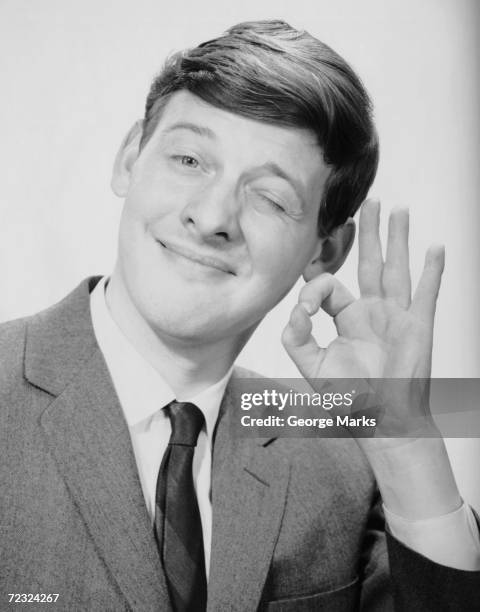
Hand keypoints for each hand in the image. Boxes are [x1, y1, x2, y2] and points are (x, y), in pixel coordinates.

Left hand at [282, 199, 444, 443]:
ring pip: (398, 268)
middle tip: (370, 203)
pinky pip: (427, 292)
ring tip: (400, 210)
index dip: (314, 289)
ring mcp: (398, 316)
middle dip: (369, 232)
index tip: (305, 309)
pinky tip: (435, 248)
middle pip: (371, 263)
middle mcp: (373, 312)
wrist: (382, 422)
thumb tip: (293, 311)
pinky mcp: (419, 326)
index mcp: (348, 318)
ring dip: (399, 239)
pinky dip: (433, 270)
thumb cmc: (350, 399)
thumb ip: (297, 338)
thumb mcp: (313, 367)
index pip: (331, 286)